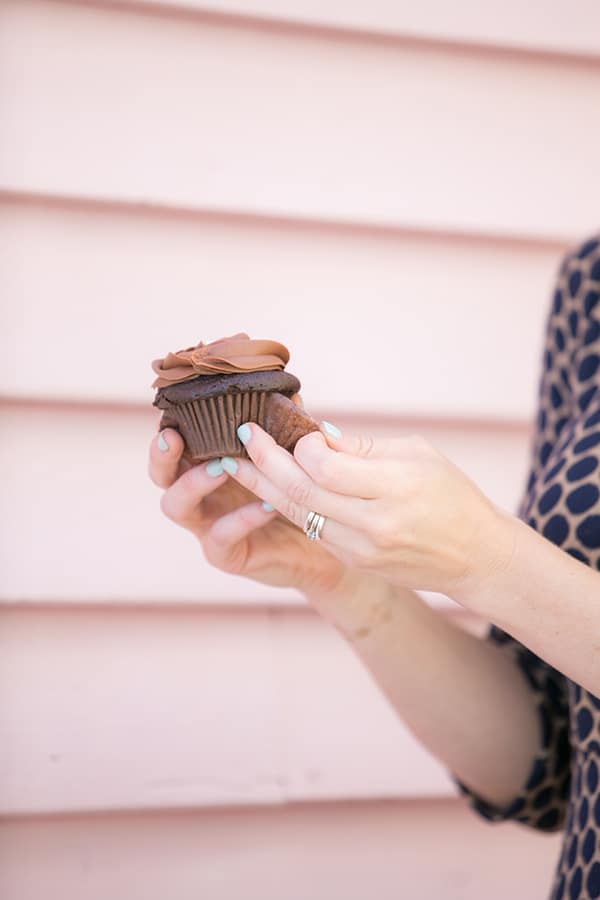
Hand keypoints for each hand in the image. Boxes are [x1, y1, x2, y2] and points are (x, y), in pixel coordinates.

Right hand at [147, 427, 347, 598]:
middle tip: (172, 437)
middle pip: (160, 475)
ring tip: (224, 465)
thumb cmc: (298, 491)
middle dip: (161, 455)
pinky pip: (222, 537)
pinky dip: (242, 518)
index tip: (172, 410)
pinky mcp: (225, 555)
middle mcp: (198, 494)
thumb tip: (281, 392)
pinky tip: (268, 504)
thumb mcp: (289, 456)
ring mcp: (206, 526)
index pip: (175, 444)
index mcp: (207, 465)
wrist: (320, 539)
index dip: (168, 427)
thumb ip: (277, 428)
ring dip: (195, 482)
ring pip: (177, 506)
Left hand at [222, 422, 514, 598]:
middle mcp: (374, 523)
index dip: (302, 447)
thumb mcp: (418, 454)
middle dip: (265, 462)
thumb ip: (363, 448)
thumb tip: (316, 435)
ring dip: (264, 487)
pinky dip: (289, 506)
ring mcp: (361, 549)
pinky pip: (312, 530)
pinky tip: (271, 487)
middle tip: (242, 436)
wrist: (476, 556)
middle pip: (302, 492)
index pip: (325, 468)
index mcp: (396, 488)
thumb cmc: (452, 494)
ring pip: (298, 515)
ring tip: (237, 463)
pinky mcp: (354, 562)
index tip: (296, 430)